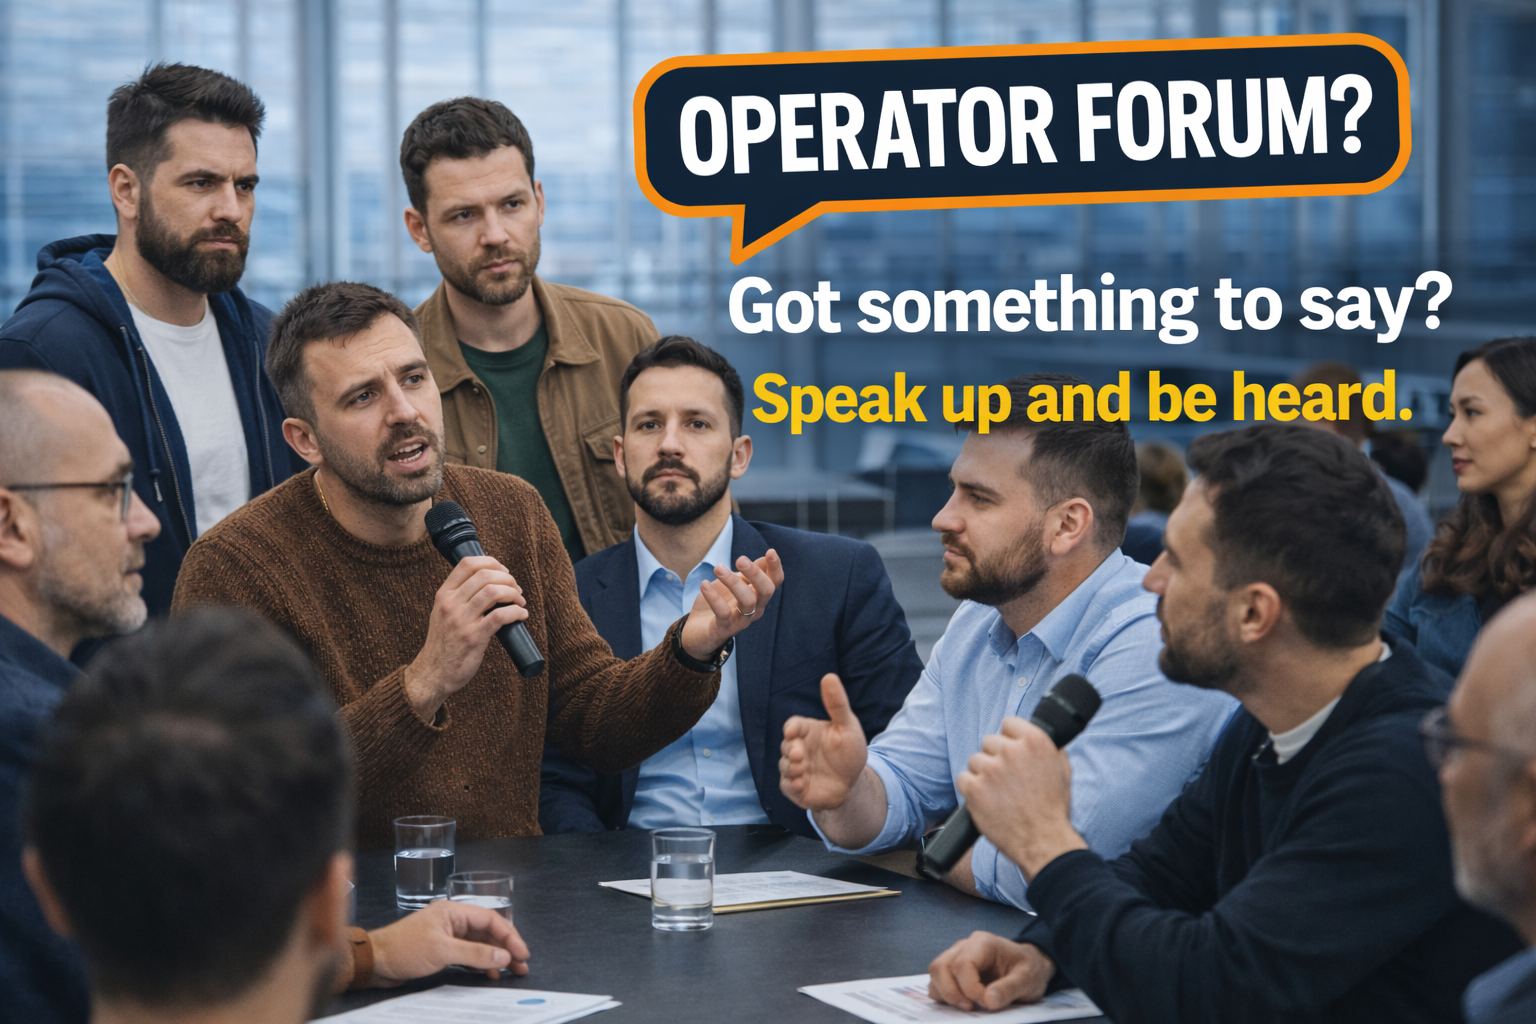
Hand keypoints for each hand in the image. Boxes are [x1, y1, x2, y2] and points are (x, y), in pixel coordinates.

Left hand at [369, 897, 530, 985]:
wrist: (375, 962)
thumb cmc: (404, 949)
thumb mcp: (443, 951)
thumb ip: (476, 953)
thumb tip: (504, 956)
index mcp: (454, 911)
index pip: (491, 919)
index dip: (510, 936)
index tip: (522, 953)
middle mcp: (453, 920)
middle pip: (487, 931)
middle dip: (505, 948)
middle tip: (521, 965)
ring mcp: (447, 935)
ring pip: (479, 943)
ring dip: (494, 957)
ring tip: (509, 972)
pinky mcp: (441, 949)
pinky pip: (468, 953)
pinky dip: (480, 962)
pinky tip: (488, 972)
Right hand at [405, 555, 528, 720]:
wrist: (433, 673)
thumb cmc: (444, 643)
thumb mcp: (442, 613)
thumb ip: (459, 597)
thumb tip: (490, 583)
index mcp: (443, 594)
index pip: (467, 563)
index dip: (491, 562)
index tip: (504, 572)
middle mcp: (450, 604)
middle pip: (485, 575)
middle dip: (508, 579)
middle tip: (516, 590)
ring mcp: (461, 621)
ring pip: (493, 592)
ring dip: (513, 593)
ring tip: (520, 602)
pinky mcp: (473, 637)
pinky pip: (501, 616)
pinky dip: (516, 612)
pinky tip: (521, 615)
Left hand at [678, 549, 783, 659]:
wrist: (698, 632)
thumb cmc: (719, 604)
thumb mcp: (735, 584)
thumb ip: (749, 573)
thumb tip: (765, 558)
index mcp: (759, 596)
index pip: (775, 581)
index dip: (775, 567)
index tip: (771, 551)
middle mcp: (755, 609)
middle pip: (766, 591)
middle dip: (756, 573)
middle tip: (740, 559)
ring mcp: (741, 621)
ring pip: (748, 601)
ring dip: (734, 582)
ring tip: (718, 568)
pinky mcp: (724, 629)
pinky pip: (723, 613)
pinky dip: (714, 598)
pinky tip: (704, 584)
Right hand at [779, 674, 868, 810]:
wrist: (855, 783)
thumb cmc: (850, 751)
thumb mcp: (847, 726)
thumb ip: (837, 703)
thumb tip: (829, 676)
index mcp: (807, 732)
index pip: (793, 725)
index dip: (791, 728)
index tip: (792, 731)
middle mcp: (798, 749)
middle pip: (785, 746)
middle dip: (790, 750)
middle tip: (799, 754)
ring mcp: (795, 768)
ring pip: (784, 766)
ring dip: (790, 768)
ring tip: (801, 769)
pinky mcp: (796, 788)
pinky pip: (787, 786)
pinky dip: (791, 785)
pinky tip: (801, 784)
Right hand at [928, 932, 1053, 1010]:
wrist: (1031, 964)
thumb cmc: (1029, 968)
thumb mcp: (1028, 980)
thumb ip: (1008, 989)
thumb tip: (988, 1000)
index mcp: (983, 943)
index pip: (962, 964)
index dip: (969, 988)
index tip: (986, 1003)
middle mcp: (965, 946)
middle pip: (941, 966)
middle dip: (951, 992)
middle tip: (970, 1008)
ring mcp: (957, 956)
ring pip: (936, 973)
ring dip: (945, 994)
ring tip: (967, 1007)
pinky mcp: (954, 969)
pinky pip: (938, 981)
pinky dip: (944, 994)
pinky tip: (963, 1003)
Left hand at [956, 717, 1085, 880]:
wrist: (1043, 841)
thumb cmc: (1053, 809)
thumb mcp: (1062, 770)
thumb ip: (1048, 748)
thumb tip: (1039, 735)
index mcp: (1035, 741)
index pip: (1009, 724)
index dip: (1010, 740)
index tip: (1013, 753)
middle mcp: (1011, 751)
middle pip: (990, 742)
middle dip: (996, 759)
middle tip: (1007, 780)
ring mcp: (990, 769)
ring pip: (976, 761)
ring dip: (983, 775)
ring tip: (999, 794)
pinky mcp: (974, 787)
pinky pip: (963, 779)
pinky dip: (971, 790)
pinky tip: (987, 801)